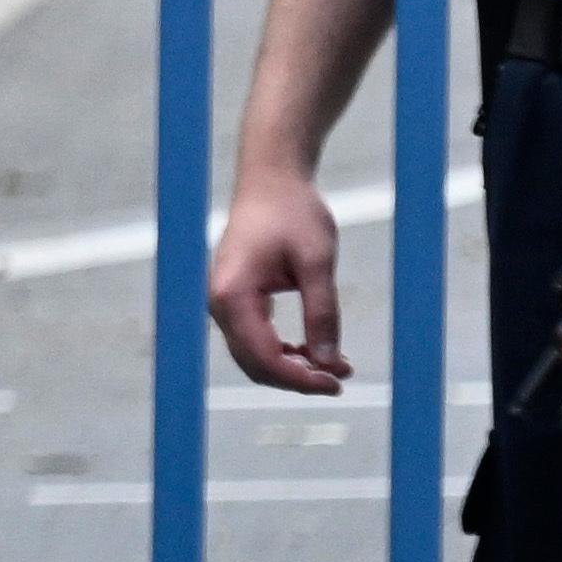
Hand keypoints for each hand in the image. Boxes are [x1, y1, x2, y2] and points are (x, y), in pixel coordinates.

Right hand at [210, 157, 349, 395]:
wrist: (272, 179)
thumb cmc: (293, 213)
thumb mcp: (317, 263)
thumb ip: (322, 314)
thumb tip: (328, 361)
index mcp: (233, 295)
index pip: (263, 356)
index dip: (300, 378)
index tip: (336, 383)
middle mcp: (219, 303)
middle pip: (254, 363)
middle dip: (297, 377)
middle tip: (341, 378)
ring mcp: (224, 301)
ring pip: (254, 355)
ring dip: (292, 366)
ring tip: (335, 365)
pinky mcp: (235, 297)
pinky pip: (255, 338)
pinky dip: (284, 351)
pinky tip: (314, 349)